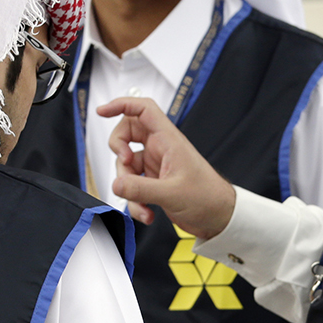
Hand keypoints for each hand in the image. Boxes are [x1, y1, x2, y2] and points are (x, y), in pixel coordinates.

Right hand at [97, 96, 236, 237]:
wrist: (219, 218)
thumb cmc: (208, 197)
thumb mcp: (172, 194)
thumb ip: (140, 189)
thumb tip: (116, 185)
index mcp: (168, 140)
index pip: (143, 109)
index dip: (121, 104)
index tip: (102, 111)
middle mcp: (161, 148)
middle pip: (127, 135)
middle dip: (118, 152)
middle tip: (124, 165)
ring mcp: (156, 165)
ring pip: (127, 166)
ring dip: (128, 188)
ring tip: (142, 206)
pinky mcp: (154, 182)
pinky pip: (133, 185)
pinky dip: (134, 201)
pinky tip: (146, 213)